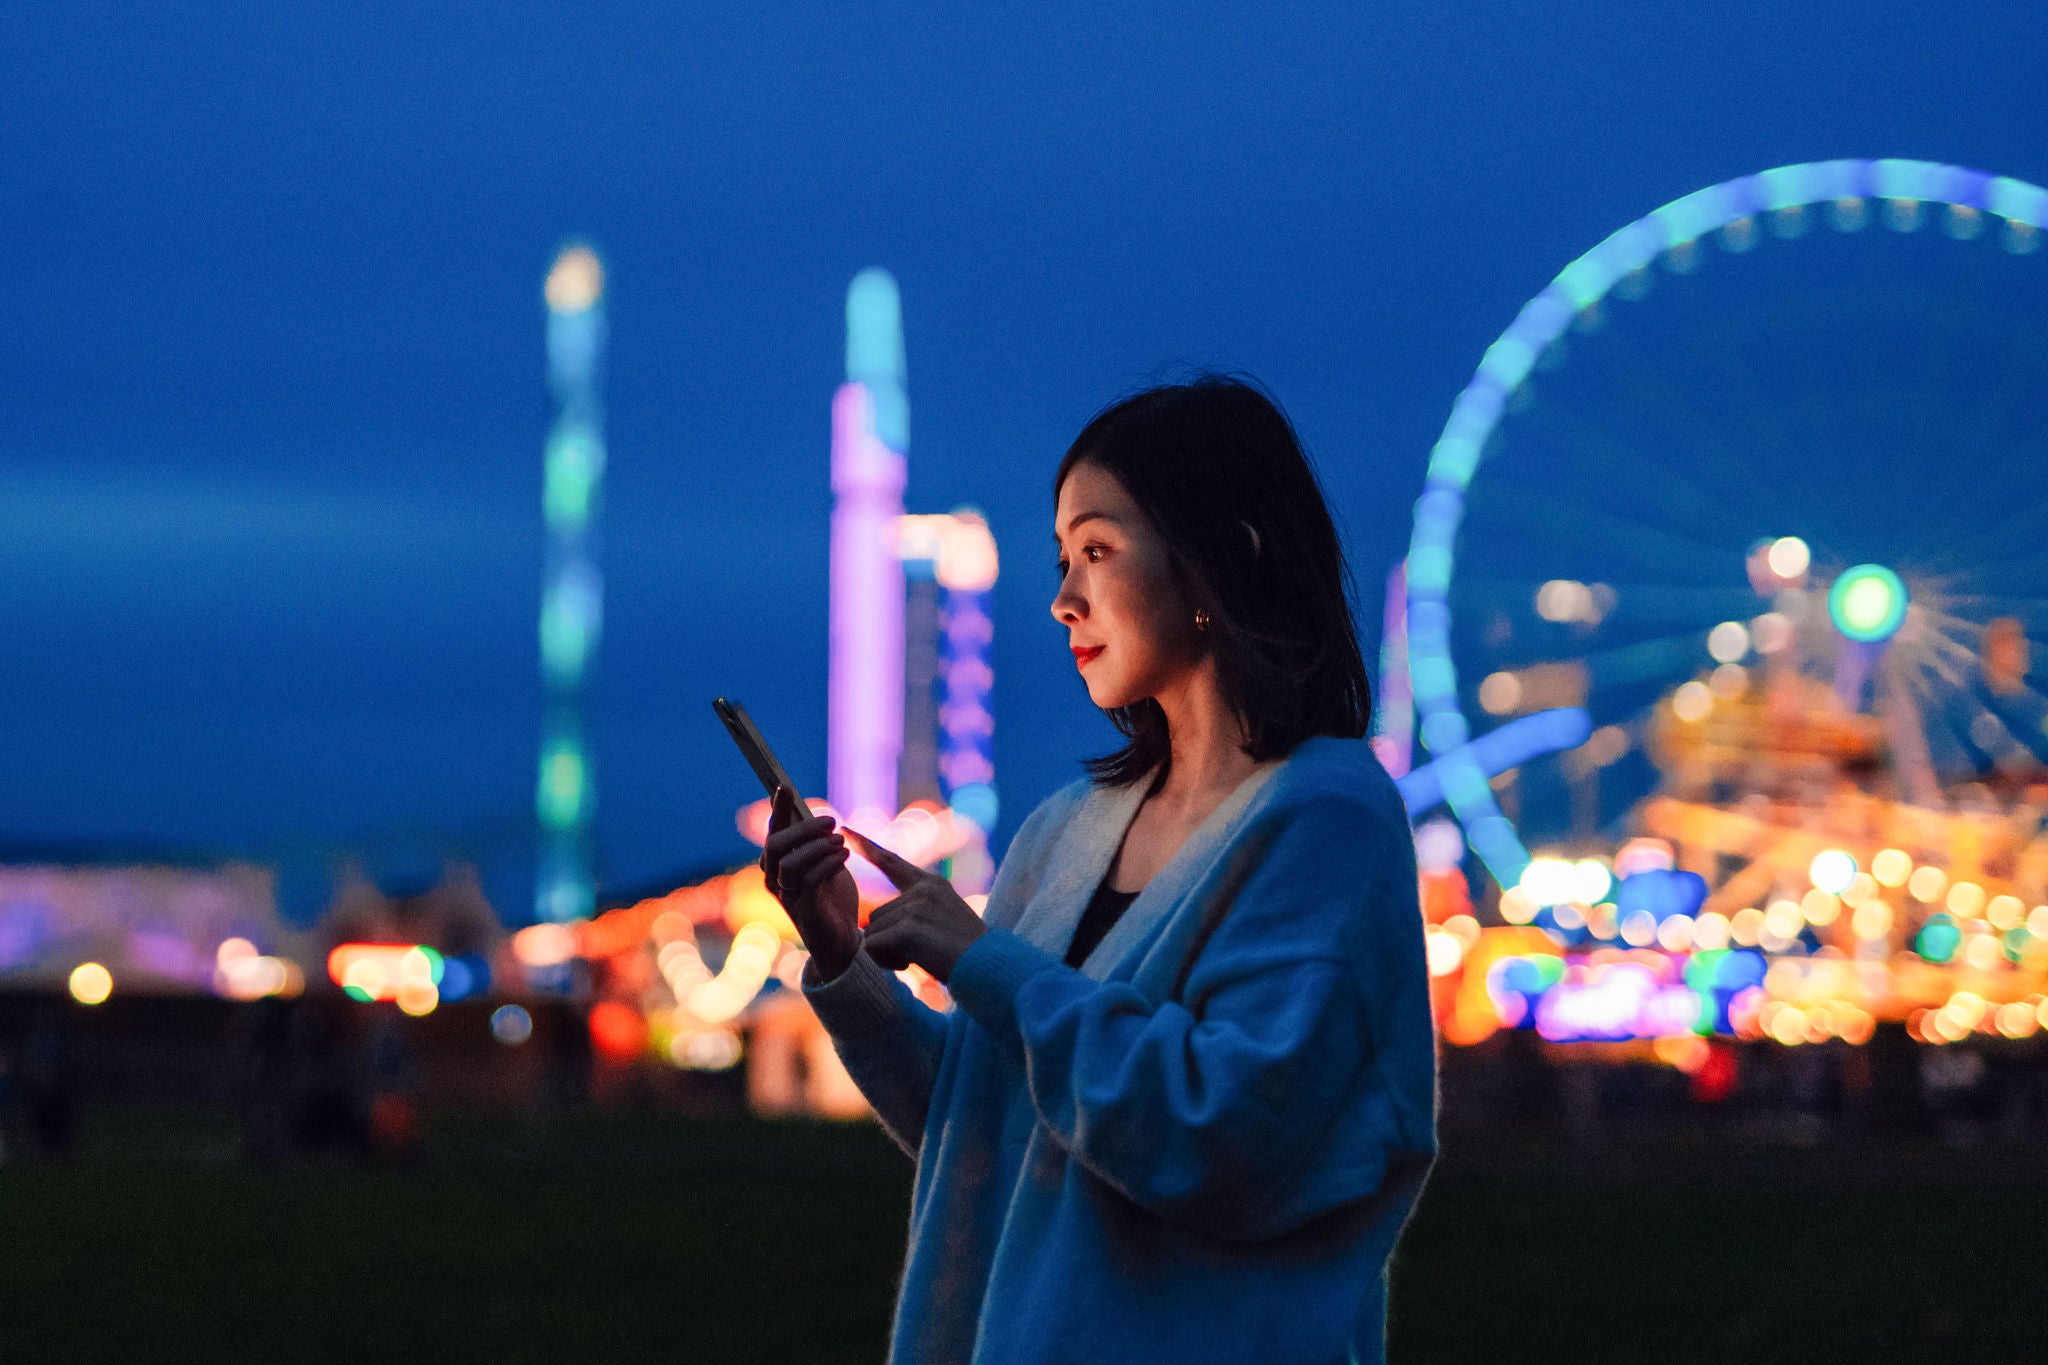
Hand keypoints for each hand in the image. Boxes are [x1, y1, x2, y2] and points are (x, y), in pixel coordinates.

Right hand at [760, 787, 860, 979]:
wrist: (845, 942)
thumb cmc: (833, 900)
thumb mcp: (825, 863)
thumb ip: (815, 842)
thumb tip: (809, 810)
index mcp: (778, 866)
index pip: (773, 832)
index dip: (778, 809)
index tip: (785, 786)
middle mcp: (776, 881)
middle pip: (775, 844)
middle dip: (802, 827)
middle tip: (831, 820)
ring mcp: (788, 898)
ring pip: (790, 862)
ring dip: (817, 846)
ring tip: (840, 842)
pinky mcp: (805, 912)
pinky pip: (809, 880)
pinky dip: (828, 863)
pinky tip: (844, 856)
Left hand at [847, 829, 988, 984]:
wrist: (989, 967)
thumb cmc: (966, 953)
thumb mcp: (943, 921)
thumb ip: (912, 913)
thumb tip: (868, 926)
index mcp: (932, 884)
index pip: (892, 861)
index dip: (866, 845)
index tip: (846, 828)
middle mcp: (923, 890)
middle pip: (876, 915)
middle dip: (887, 940)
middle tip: (918, 952)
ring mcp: (916, 907)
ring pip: (873, 933)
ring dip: (887, 953)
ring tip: (920, 958)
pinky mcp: (908, 929)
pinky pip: (874, 947)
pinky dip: (886, 962)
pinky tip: (911, 965)